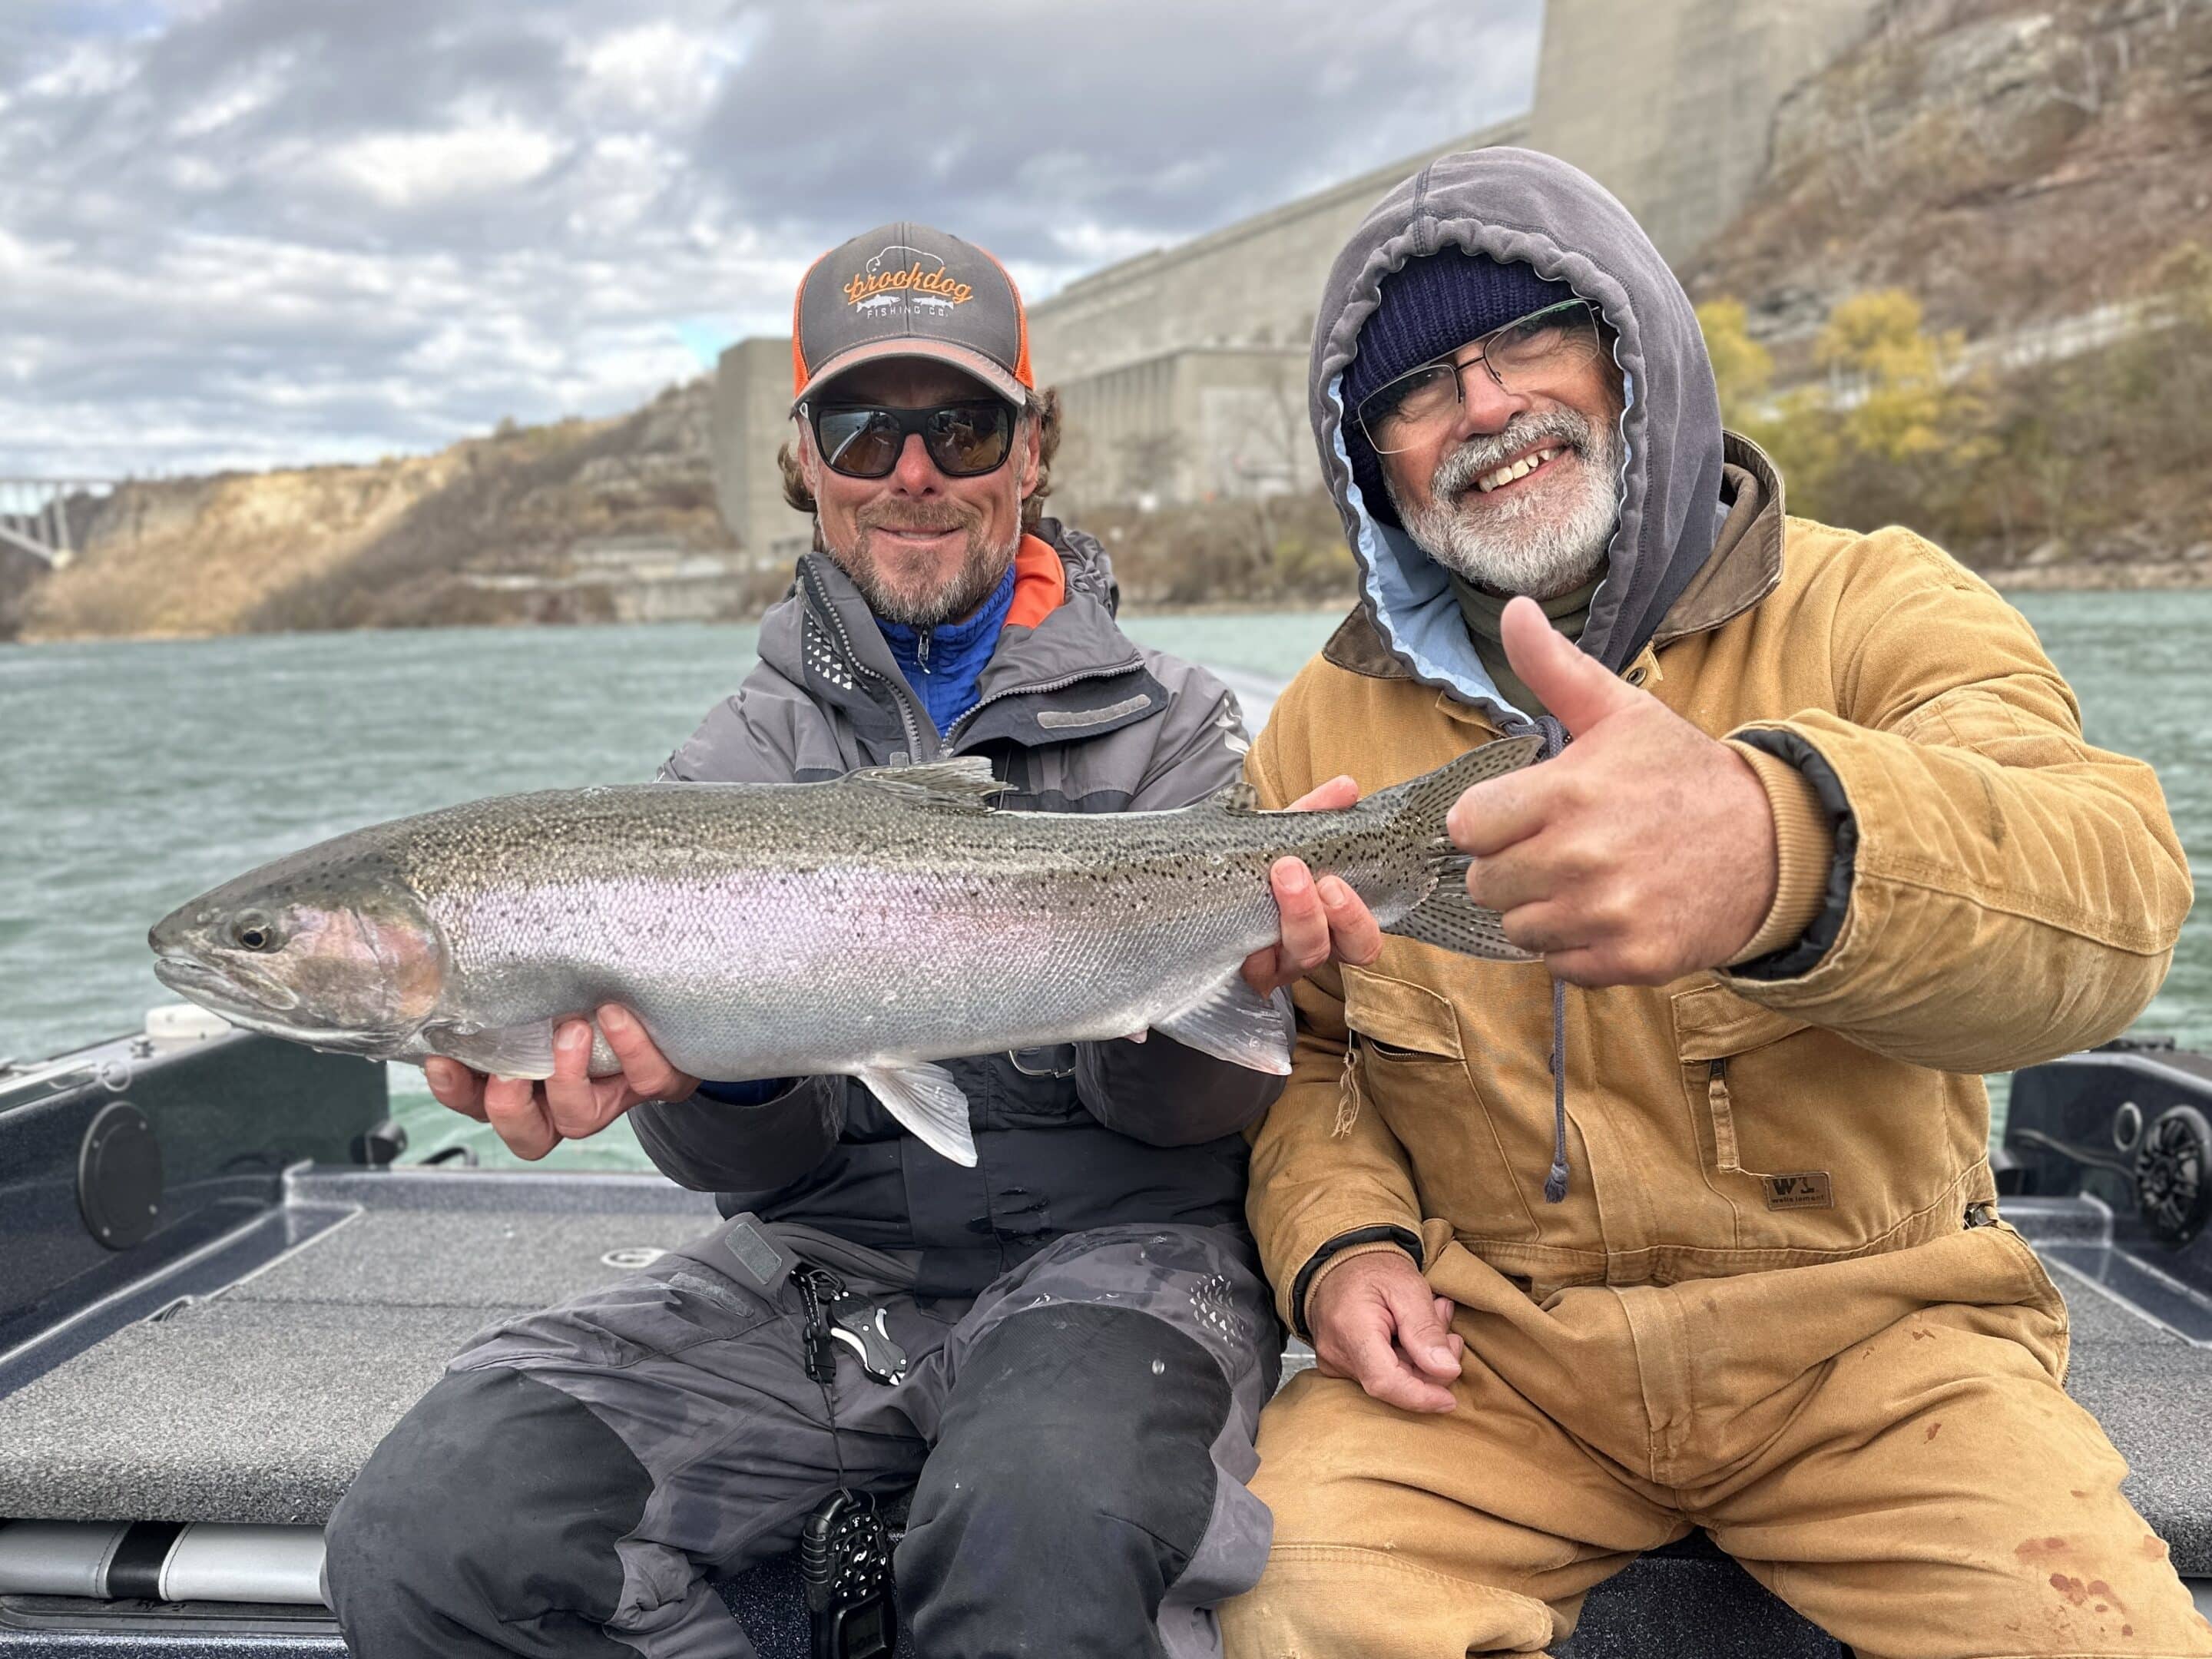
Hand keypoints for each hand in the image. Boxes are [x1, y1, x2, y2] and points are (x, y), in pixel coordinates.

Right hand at [424, 1004, 698, 1159]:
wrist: (670, 1001)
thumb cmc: (593, 991)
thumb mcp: (549, 989)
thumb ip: (513, 982)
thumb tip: (470, 937)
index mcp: (529, 1083)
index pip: (478, 1102)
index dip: (457, 1092)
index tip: (442, 1059)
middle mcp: (566, 1100)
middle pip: (528, 1135)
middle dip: (509, 1107)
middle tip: (509, 1072)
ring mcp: (613, 1096)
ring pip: (580, 1120)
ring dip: (567, 1078)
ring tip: (569, 1030)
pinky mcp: (659, 1083)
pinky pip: (648, 1082)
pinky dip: (631, 1050)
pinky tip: (615, 1014)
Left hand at [1241, 776, 1385, 997]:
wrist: (1189, 896)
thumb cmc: (1249, 871)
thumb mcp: (1277, 841)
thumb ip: (1312, 814)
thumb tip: (1348, 786)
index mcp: (1326, 924)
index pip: (1362, 937)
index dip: (1359, 916)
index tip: (1336, 880)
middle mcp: (1307, 950)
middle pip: (1345, 952)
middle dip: (1341, 914)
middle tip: (1317, 878)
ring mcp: (1276, 968)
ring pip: (1305, 955)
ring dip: (1301, 915)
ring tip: (1284, 875)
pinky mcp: (1243, 977)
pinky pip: (1256, 970)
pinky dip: (1252, 947)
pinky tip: (1242, 924)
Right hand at [1306, 1250, 1463, 1412]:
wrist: (1340, 1258)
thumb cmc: (1372, 1267)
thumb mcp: (1408, 1287)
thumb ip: (1427, 1330)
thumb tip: (1447, 1371)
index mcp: (1351, 1329)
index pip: (1385, 1382)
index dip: (1421, 1397)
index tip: (1449, 1399)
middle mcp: (1336, 1352)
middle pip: (1392, 1383)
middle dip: (1429, 1368)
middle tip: (1448, 1332)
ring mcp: (1334, 1362)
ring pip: (1389, 1379)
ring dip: (1419, 1359)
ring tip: (1433, 1320)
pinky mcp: (1339, 1365)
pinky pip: (1379, 1373)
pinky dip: (1404, 1359)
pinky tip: (1412, 1333)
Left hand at [1446, 597, 1777, 986]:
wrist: (1772, 842)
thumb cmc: (1681, 774)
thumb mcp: (1619, 711)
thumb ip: (1553, 668)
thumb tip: (1514, 610)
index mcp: (1567, 792)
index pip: (1467, 827)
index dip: (1488, 821)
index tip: (1520, 815)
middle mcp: (1581, 857)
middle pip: (1485, 884)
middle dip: (1511, 866)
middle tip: (1558, 847)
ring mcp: (1608, 913)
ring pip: (1518, 930)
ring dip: (1542, 909)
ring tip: (1586, 880)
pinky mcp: (1632, 959)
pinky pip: (1561, 966)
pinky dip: (1578, 947)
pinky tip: (1611, 914)